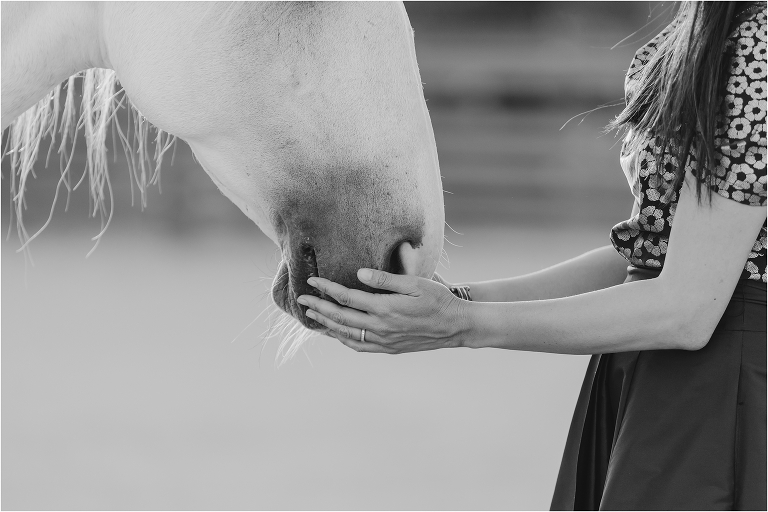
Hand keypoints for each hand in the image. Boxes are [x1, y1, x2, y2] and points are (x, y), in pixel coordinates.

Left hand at [296, 269, 470, 353]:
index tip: (312, 282)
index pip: (347, 298)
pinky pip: (359, 346)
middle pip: (341, 318)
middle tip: (302, 299)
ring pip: (347, 334)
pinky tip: (337, 333)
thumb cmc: (438, 299)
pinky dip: (344, 339)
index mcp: (385, 308)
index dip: (326, 289)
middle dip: (319, 307)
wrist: (457, 326)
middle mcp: (381, 328)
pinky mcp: (389, 348)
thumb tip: (359, 274)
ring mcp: (384, 341)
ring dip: (327, 324)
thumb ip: (386, 279)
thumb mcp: (416, 283)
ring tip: (313, 316)